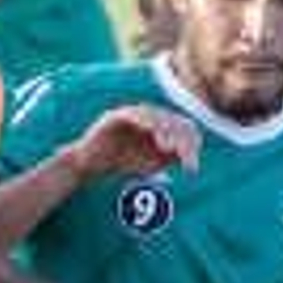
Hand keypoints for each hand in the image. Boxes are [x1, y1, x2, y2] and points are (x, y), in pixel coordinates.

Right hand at [68, 104, 199, 183]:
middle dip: (180, 139)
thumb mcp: (151, 164)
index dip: (190, 146)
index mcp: (160, 127)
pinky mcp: (115, 116)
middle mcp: (150, 117)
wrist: (91, 166)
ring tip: (167, 147)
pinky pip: (132, 114)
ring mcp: (133, 114)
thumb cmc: (121, 164)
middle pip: (172, 120)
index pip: (182, 128)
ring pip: (154, 115)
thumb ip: (169, 158)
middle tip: (182, 157)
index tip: (191, 168)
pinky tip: (151, 130)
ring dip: (163, 130)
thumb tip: (189, 157)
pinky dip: (142, 120)